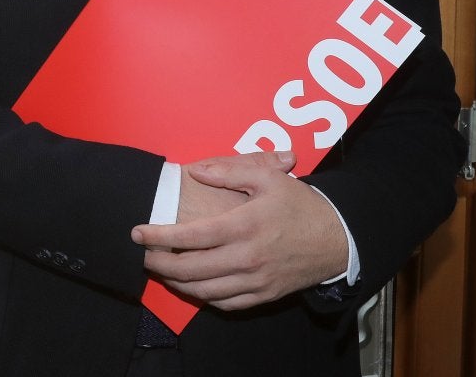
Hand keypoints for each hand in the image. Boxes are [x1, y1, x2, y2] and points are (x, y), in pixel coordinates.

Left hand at [130, 151, 348, 310]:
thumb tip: (196, 171)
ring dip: (176, 282)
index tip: (137, 233)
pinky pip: (225, 303)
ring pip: (204, 290)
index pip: (191, 235)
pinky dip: (202, 297)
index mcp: (244, 225)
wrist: (338, 239)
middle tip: (142, 255)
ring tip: (159, 269)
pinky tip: (190, 285)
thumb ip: (230, 171)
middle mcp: (247, 257)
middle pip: (190, 268)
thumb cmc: (300, 204)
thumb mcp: (269, 178)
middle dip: (159, 262)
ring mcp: (255, 280)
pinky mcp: (264, 295)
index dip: (159, 236)